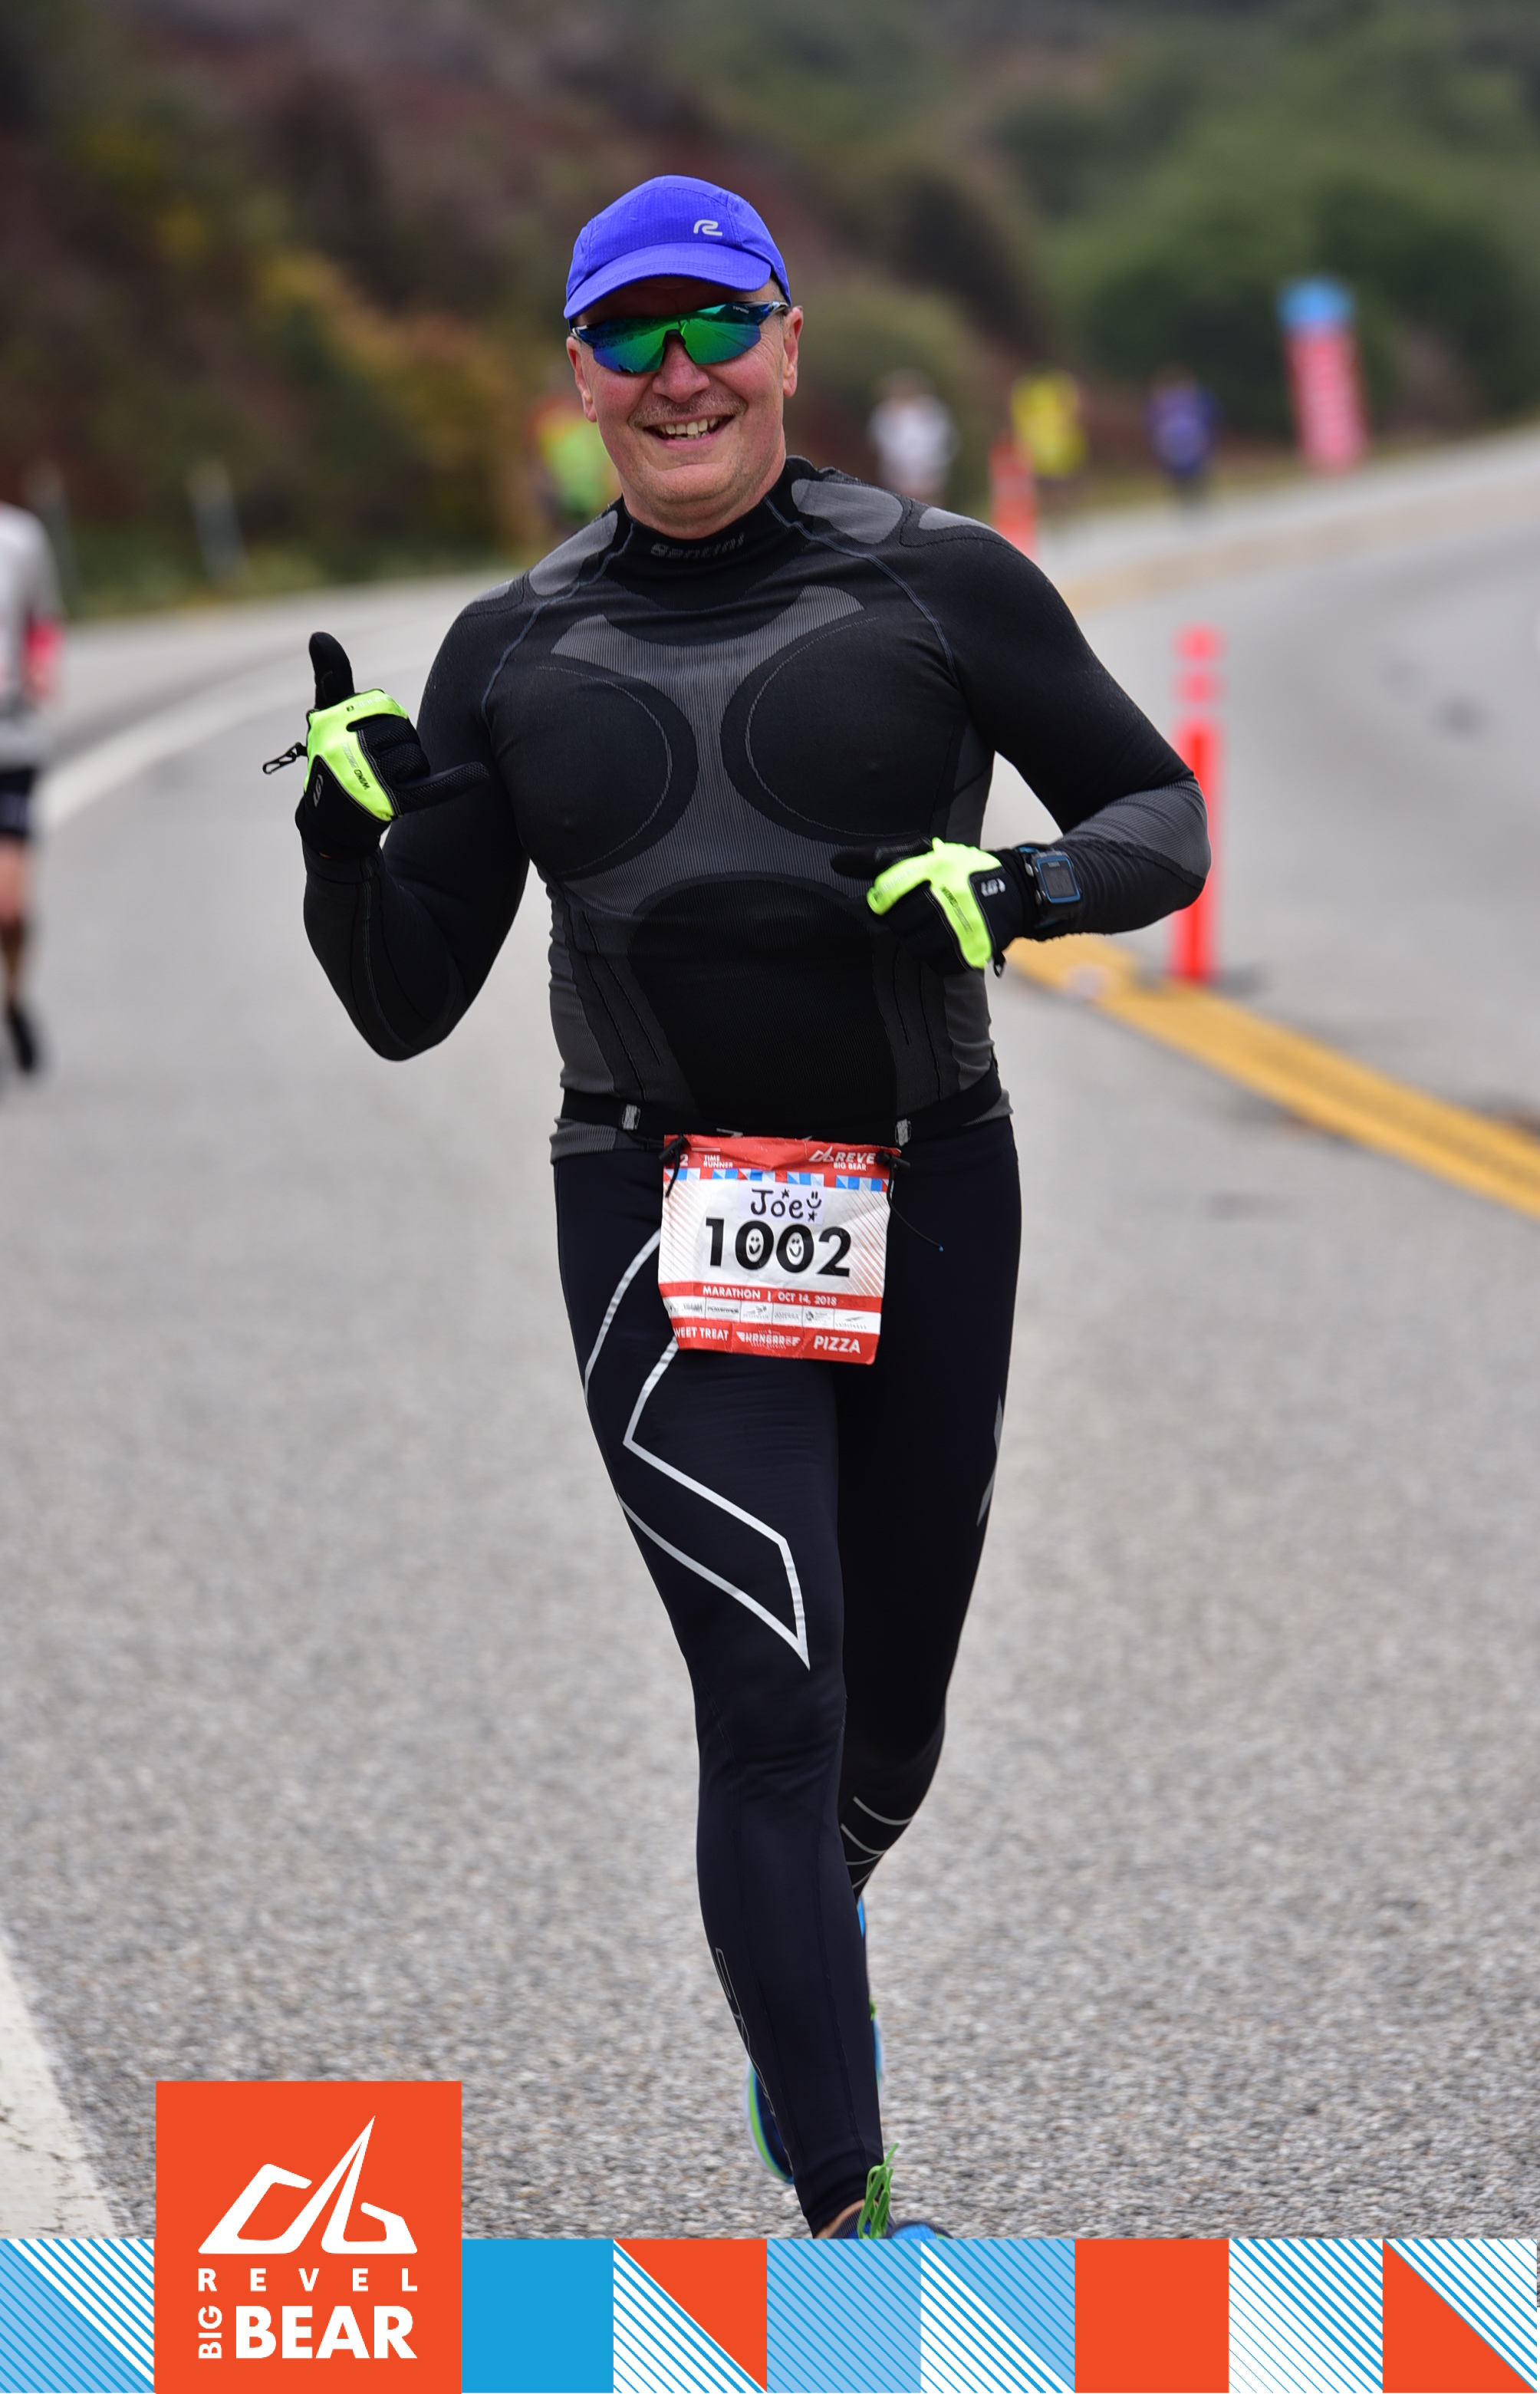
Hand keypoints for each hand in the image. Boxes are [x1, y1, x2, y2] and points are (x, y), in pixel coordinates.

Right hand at [294, 632, 489, 857]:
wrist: (330, 821)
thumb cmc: (333, 759)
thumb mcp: (327, 716)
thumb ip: (331, 675)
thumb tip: (319, 634)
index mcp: (334, 723)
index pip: (384, 708)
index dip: (383, 720)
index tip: (365, 736)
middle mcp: (348, 749)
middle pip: (402, 730)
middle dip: (397, 744)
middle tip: (375, 763)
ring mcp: (370, 778)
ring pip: (414, 756)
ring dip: (408, 768)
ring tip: (383, 781)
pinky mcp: (393, 804)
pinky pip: (432, 788)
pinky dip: (457, 782)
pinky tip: (480, 773)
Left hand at [830, 837, 1026, 972]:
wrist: (1016, 890)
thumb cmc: (960, 871)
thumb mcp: (926, 854)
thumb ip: (880, 859)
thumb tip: (836, 862)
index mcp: (935, 866)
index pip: (889, 889)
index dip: (882, 900)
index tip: (886, 902)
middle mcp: (948, 895)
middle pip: (899, 922)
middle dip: (902, 920)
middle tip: (917, 914)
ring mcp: (962, 925)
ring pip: (915, 946)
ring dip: (918, 939)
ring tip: (932, 927)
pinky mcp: (973, 949)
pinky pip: (938, 963)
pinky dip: (937, 957)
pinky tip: (946, 942)